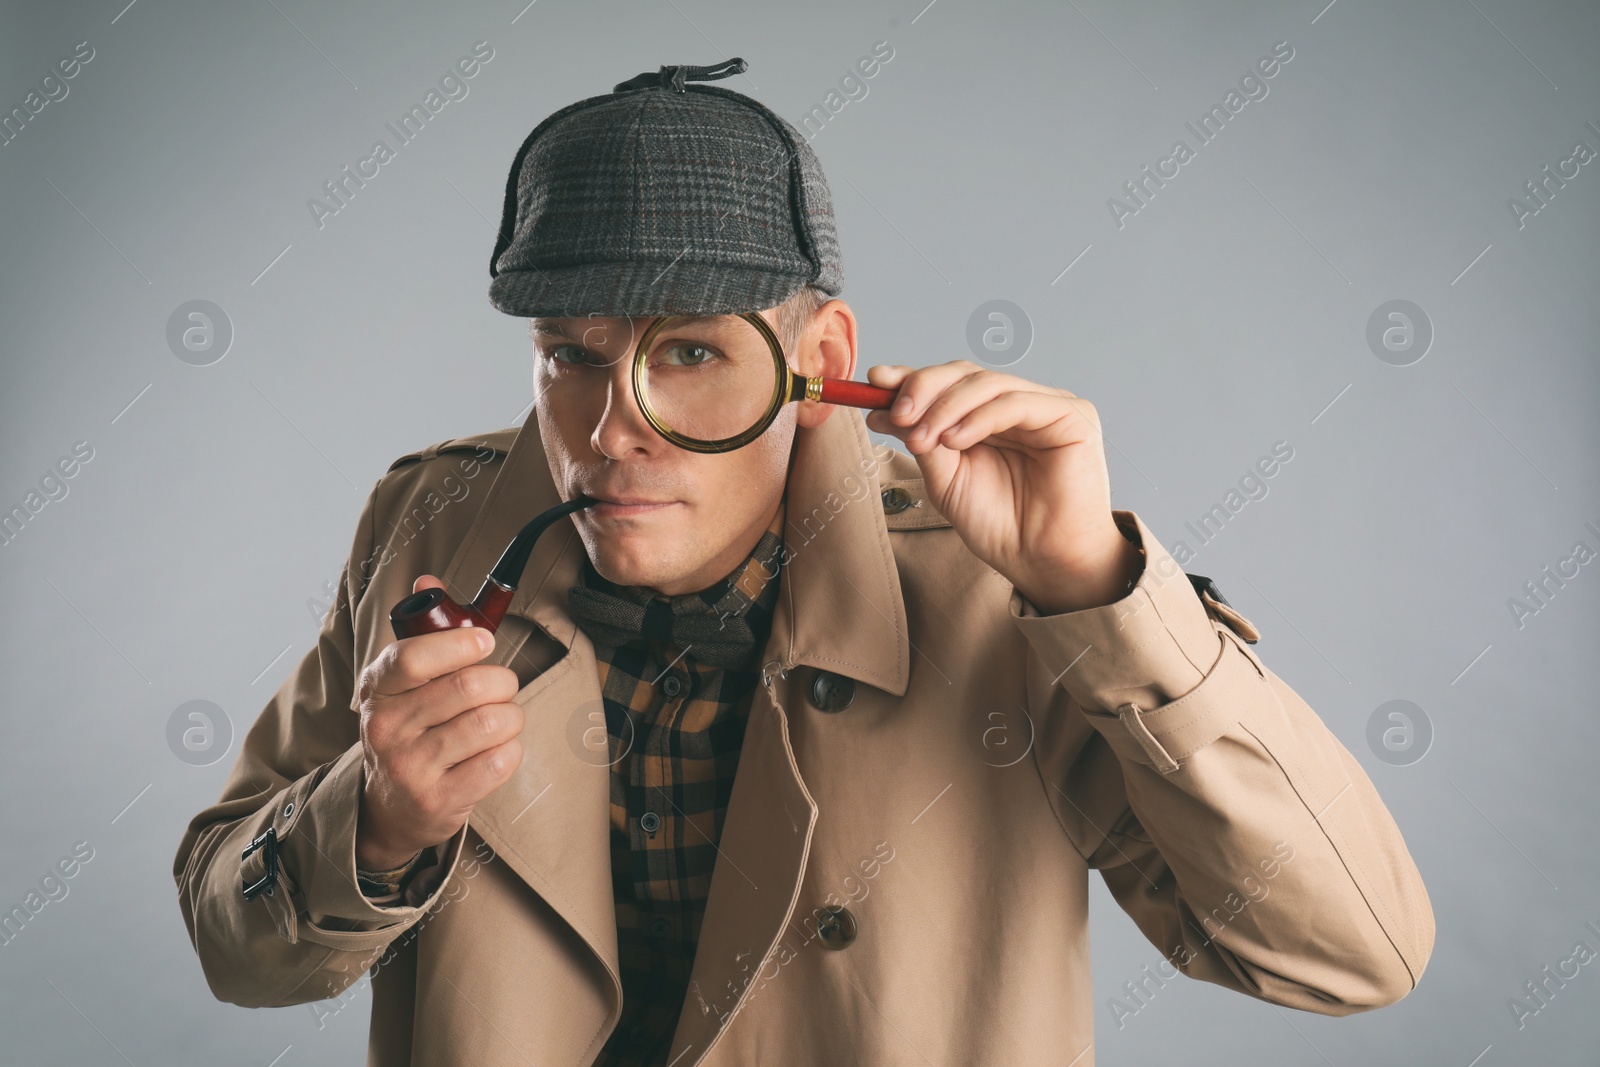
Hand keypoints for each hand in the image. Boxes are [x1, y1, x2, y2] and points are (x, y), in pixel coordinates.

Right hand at [353, 575, 522, 869]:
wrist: (389, 808)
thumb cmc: (409, 731)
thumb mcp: (401, 684)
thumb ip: (421, 632)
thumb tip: (428, 580)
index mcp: (377, 689)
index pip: (413, 656)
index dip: (459, 643)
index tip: (485, 641)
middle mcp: (387, 728)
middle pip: (469, 687)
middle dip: (502, 681)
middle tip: (501, 687)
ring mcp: (411, 768)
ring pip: (492, 722)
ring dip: (511, 716)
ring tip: (501, 719)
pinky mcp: (439, 801)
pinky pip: (501, 761)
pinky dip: (511, 750)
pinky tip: (496, 750)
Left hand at [863, 361, 1143, 613]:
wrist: (1041, 561)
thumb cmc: (1000, 524)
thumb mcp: (945, 477)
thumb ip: (922, 438)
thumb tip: (881, 408)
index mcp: (989, 415)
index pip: (948, 382)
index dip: (910, 378)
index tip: (874, 382)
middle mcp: (1018, 403)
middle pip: (964, 373)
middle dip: (923, 388)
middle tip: (896, 413)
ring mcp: (1046, 406)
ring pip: (986, 383)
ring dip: (945, 407)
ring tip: (922, 438)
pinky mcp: (1071, 416)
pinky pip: (1016, 402)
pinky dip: (979, 417)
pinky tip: (955, 440)